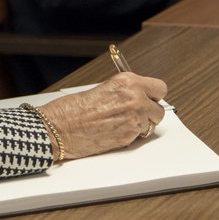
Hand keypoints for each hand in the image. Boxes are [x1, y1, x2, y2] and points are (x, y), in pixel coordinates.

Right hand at [39, 72, 167, 160]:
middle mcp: (135, 99)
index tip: (148, 98)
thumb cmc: (71, 109)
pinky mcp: (128, 137)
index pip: (160, 88)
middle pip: (160, 109)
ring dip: (140, 125)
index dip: (153, 95)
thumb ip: (124, 92)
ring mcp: (134, 119)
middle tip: (134, 114)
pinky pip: (138, 137)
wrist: (58, 128)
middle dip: (149, 113)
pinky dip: (130, 136)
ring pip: (151, 125)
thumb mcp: (103, 89)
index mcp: (128, 82)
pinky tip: (113, 131)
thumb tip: (138, 98)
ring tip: (119, 123)